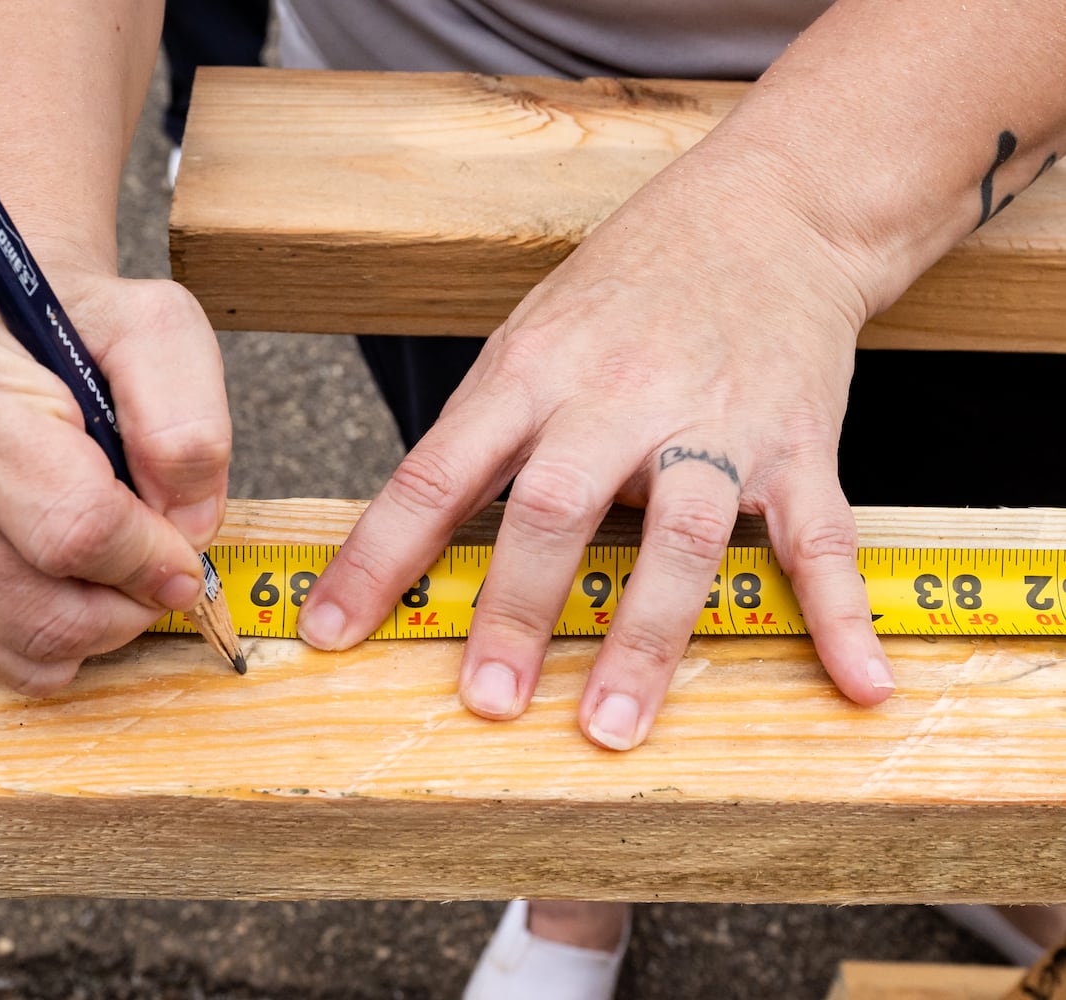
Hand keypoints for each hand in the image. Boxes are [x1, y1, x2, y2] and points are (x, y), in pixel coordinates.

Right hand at [0, 271, 230, 694]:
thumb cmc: (72, 329)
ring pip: (23, 643)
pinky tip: (73, 584)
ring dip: (101, 627)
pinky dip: (58, 643)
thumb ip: (187, 418)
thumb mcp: (153, 328)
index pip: (71, 524)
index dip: (149, 555)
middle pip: (43, 603)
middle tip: (160, 564)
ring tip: (121, 570)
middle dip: (129, 600)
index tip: (183, 546)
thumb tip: (187, 527)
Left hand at [298, 151, 897, 748]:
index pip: (433, 478)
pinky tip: (859, 683)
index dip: (376, 560)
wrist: (767, 208)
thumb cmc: (626, 288)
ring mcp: (713, 423)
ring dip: (646, 639)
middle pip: (554, 510)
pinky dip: (840, 614)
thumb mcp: (528, 339)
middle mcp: (614, 400)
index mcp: (529, 375)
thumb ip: (483, 437)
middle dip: (515, 609)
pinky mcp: (797, 442)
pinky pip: (819, 538)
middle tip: (487, 702)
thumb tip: (413, 543)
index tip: (330, 633)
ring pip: (679, 539)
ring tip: (611, 725)